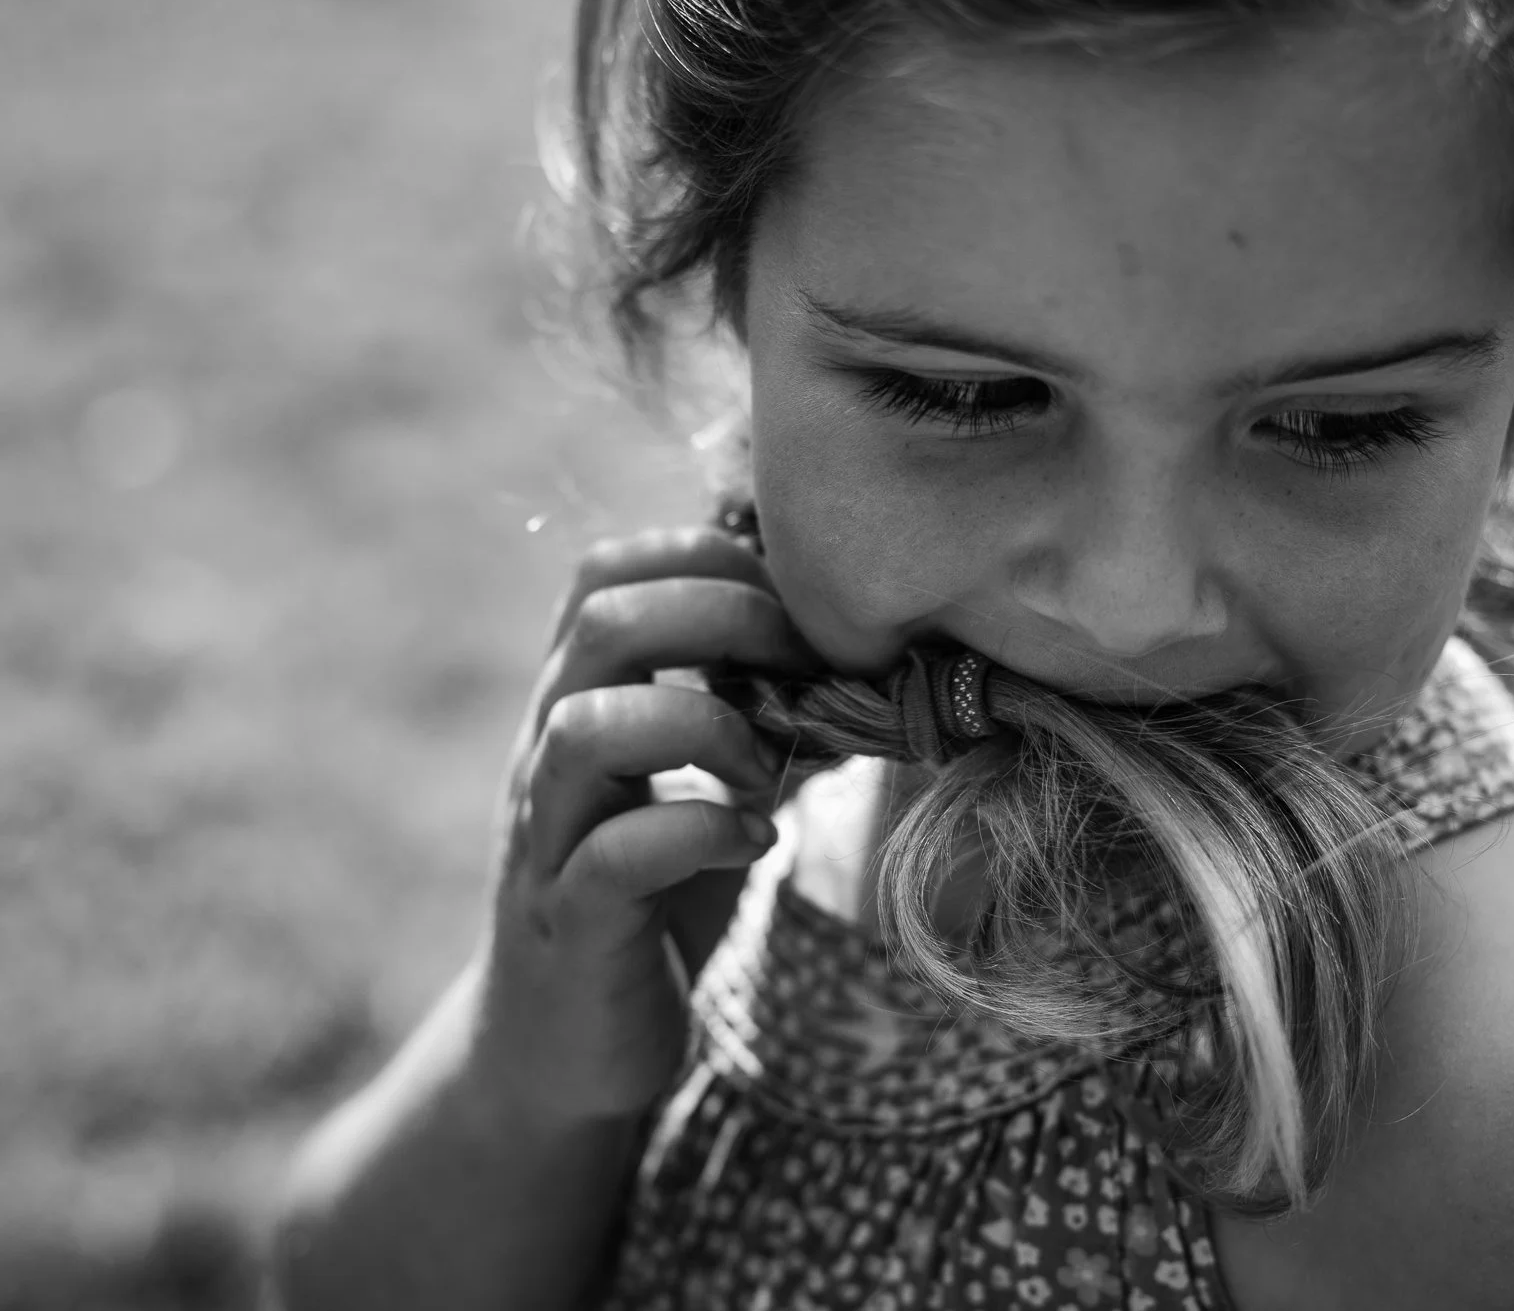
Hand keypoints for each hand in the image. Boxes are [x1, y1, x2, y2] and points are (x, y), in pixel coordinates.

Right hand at [467, 527, 816, 1123]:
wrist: (565, 1051)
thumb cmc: (653, 903)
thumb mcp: (711, 792)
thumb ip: (764, 723)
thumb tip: (870, 668)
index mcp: (580, 702)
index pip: (606, 574)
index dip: (706, 559)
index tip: (793, 610)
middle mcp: (547, 753)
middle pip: (600, 623)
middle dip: (723, 619)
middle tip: (804, 671)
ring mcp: (547, 837)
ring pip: (582, 730)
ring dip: (704, 728)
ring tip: (769, 769)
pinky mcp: (568, 923)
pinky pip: (611, 855)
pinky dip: (700, 833)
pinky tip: (755, 842)